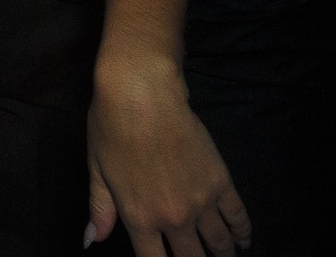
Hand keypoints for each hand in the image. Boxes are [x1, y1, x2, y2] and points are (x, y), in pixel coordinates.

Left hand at [85, 58, 250, 253]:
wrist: (142, 95)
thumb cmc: (110, 128)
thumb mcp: (97, 171)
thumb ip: (100, 210)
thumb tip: (92, 241)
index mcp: (140, 218)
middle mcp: (174, 217)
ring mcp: (202, 201)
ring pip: (220, 243)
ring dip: (223, 255)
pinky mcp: (222, 182)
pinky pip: (238, 217)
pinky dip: (243, 233)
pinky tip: (243, 240)